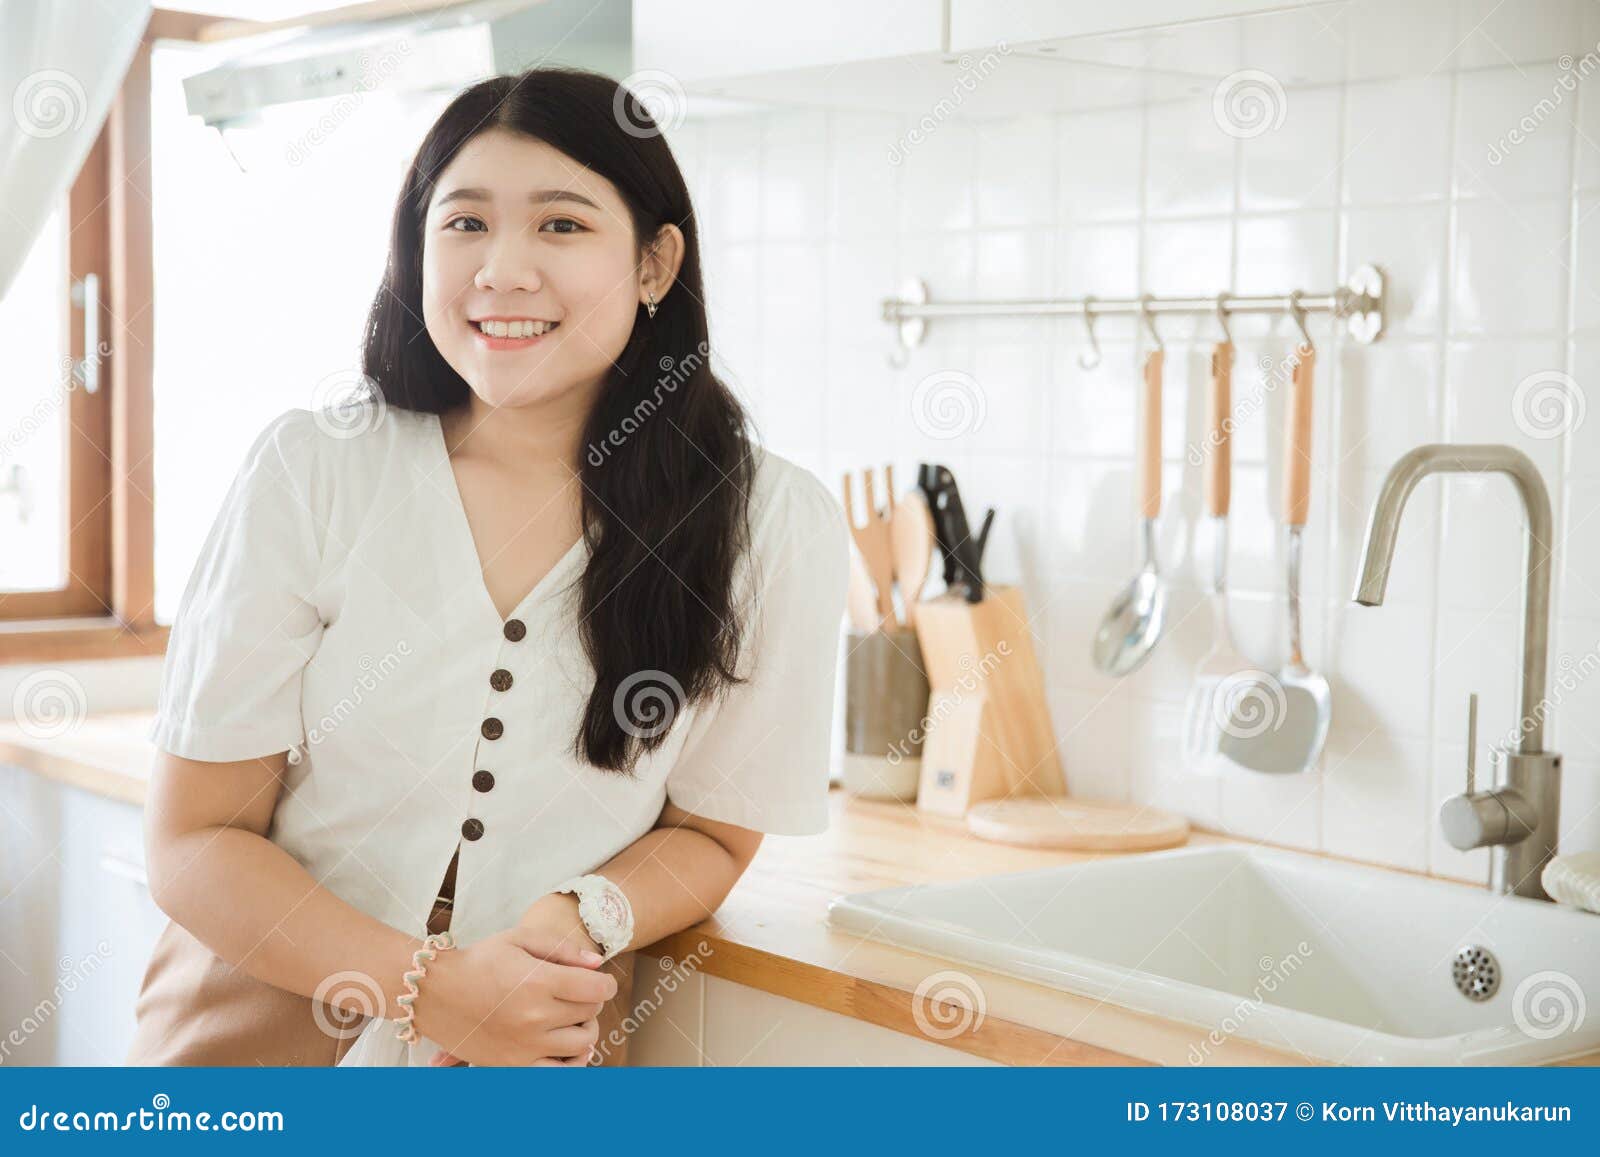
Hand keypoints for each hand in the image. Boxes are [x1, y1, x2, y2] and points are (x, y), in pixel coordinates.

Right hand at [411, 924, 614, 1066]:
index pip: (596, 989)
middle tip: (580, 993)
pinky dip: (568, 1061)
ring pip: (581, 1045)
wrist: (435, 990)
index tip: (601, 981)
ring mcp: (524, 1045)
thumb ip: (563, 949)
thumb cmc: (479, 959)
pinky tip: (562, 1046)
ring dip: (583, 1029)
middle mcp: (535, 1017)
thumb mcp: (520, 939)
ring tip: (570, 1018)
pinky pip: (557, 1072)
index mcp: (539, 982)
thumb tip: (598, 965)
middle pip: (589, 1014)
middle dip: (592, 1001)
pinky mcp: (512, 1065)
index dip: (606, 983)